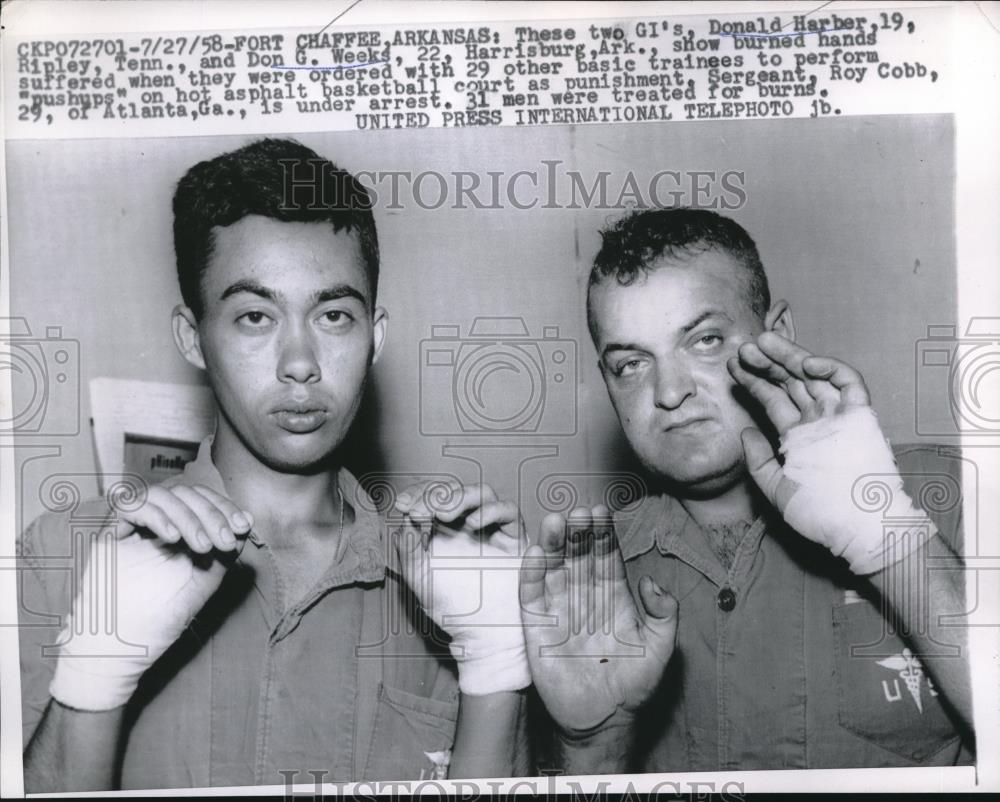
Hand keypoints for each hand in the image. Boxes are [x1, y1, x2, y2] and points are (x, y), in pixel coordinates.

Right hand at [48, 482, 253, 710]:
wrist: (121, 650)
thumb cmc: (161, 620)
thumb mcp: (204, 581)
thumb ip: (224, 551)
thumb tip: (247, 521)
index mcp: (178, 531)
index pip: (201, 500)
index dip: (224, 507)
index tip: (243, 526)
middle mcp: (154, 525)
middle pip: (184, 493)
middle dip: (211, 513)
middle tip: (224, 542)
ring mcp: (131, 529)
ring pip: (160, 494)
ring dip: (188, 516)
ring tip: (202, 547)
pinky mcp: (108, 535)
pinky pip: (130, 505)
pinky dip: (157, 516)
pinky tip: (173, 539)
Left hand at [394, 480, 529, 695]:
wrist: (483, 634)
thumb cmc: (451, 607)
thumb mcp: (418, 575)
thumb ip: (408, 544)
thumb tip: (406, 512)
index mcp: (443, 529)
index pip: (432, 497)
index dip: (418, 494)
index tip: (402, 505)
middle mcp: (468, 524)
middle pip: (456, 489)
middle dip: (436, 494)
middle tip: (422, 509)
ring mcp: (493, 528)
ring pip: (481, 492)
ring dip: (460, 497)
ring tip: (444, 514)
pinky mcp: (515, 536)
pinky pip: (508, 510)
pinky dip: (490, 511)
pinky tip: (472, 526)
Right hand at [519, 505, 676, 734]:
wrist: (603, 719)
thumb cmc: (634, 684)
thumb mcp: (660, 649)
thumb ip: (664, 613)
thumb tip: (650, 580)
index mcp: (613, 595)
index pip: (606, 555)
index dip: (603, 533)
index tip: (600, 511)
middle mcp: (584, 595)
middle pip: (579, 555)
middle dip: (578, 533)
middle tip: (578, 512)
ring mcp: (559, 608)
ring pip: (553, 567)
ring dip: (552, 544)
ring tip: (554, 523)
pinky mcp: (536, 626)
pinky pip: (530, 595)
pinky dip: (530, 573)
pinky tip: (535, 553)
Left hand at [728, 331, 932, 573]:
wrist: (860, 530)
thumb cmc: (821, 516)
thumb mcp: (777, 490)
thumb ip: (759, 461)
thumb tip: (745, 432)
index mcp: (799, 437)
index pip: (773, 400)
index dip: (754, 381)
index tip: (731, 366)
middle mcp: (819, 422)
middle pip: (790, 382)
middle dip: (767, 363)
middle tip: (742, 348)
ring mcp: (841, 417)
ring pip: (814, 376)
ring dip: (789, 357)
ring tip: (762, 343)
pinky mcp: (863, 416)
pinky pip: (849, 383)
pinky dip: (830, 368)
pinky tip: (805, 361)